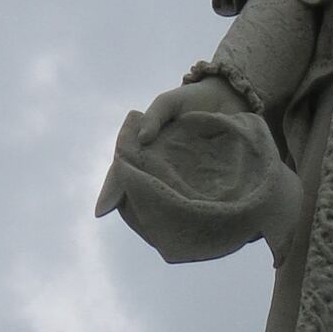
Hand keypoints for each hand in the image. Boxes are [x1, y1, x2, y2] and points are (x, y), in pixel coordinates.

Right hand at [102, 78, 301, 264]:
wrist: (231, 100)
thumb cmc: (193, 100)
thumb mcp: (169, 101)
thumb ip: (155, 115)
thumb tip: (143, 138)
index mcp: (146, 151)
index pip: (124, 172)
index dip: (113, 189)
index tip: (101, 210)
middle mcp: (161, 168)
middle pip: (143, 193)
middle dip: (139, 210)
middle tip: (137, 227)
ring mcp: (182, 178)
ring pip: (167, 200)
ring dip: (164, 215)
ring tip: (160, 232)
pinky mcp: (206, 182)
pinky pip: (196, 199)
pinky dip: (193, 210)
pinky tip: (193, 222)